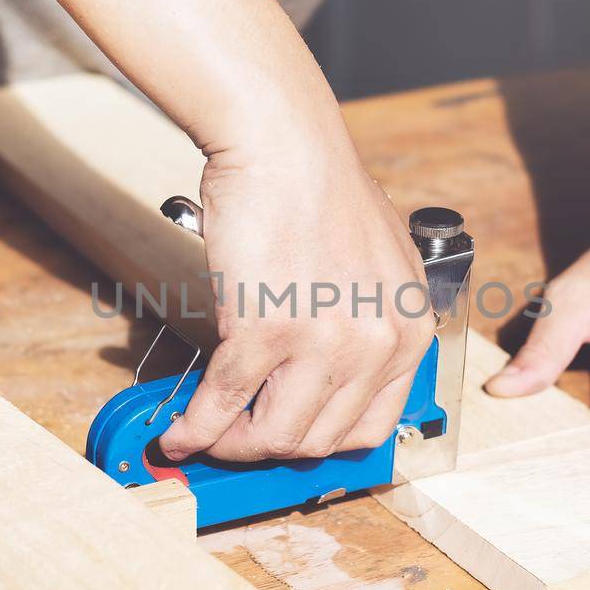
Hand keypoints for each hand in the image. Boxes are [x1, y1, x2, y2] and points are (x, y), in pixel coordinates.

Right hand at [158, 132, 433, 462]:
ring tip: (204, 436)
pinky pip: (226, 399)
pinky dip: (197, 425)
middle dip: (268, 447)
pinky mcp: (267, 328)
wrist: (283, 142)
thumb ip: (364, 325)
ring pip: (274, 434)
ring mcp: (325, 341)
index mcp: (408, 330)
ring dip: (231, 445)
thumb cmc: (320, 189)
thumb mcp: (377, 265)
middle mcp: (377, 344)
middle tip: (234, 438)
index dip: (319, 443)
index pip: (370, 427)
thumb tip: (324, 372)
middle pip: (319, 440)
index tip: (287, 440)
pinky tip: (180, 429)